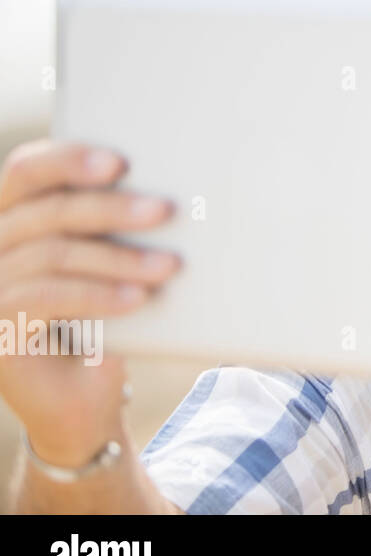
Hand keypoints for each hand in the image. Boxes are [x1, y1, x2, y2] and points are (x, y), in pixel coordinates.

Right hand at [0, 140, 179, 466]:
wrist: (84, 397)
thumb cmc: (107, 315)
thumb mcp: (113, 262)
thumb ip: (120, 225)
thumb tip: (166, 191)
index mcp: (16, 213)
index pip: (27, 169)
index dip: (68, 158)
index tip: (120, 161)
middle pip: (47, 210)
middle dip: (111, 208)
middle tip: (165, 210)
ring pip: (53, 254)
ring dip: (118, 257)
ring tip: (169, 265)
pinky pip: (47, 297)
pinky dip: (98, 294)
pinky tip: (139, 297)